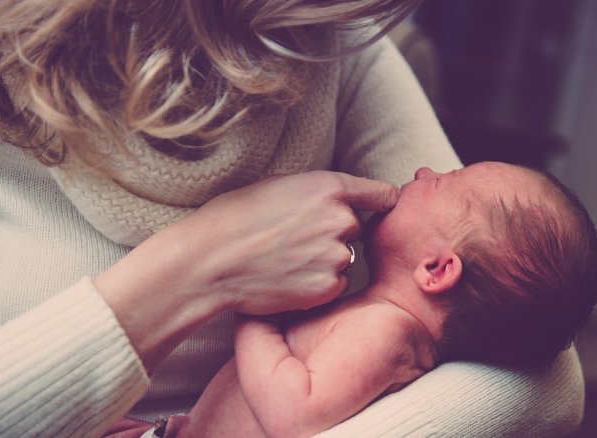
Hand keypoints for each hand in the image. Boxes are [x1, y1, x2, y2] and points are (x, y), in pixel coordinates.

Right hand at [94, 170, 397, 370]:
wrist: (209, 261)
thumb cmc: (234, 218)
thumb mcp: (278, 184)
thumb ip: (317, 191)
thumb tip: (340, 197)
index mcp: (329, 187)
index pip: (381, 193)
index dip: (383, 201)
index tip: (386, 206)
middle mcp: (340, 219)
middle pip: (354, 228)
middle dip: (333, 233)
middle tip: (295, 239)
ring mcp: (336, 255)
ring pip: (344, 258)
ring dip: (325, 261)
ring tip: (285, 260)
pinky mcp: (327, 287)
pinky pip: (335, 284)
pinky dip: (317, 285)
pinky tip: (288, 279)